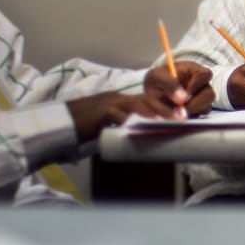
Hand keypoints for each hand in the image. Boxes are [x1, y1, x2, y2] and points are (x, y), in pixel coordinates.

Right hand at [66, 91, 183, 142]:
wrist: (62, 121)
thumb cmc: (88, 126)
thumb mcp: (111, 126)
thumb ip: (126, 130)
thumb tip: (145, 144)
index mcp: (124, 102)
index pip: (149, 101)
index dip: (166, 108)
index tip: (182, 116)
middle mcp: (119, 99)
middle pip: (147, 100)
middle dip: (166, 108)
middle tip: (182, 119)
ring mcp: (110, 103)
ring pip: (136, 104)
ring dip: (152, 112)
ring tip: (166, 121)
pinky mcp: (100, 112)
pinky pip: (116, 114)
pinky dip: (127, 119)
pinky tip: (136, 125)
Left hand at [144, 61, 214, 117]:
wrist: (152, 93)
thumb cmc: (156, 80)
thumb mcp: (156, 77)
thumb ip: (169, 84)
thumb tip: (182, 99)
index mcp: (193, 71)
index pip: (206, 74)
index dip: (197, 84)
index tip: (185, 94)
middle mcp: (200, 86)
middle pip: (210, 95)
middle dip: (195, 104)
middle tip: (180, 109)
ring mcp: (200, 100)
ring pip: (205, 109)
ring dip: (189, 113)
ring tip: (171, 112)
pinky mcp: (195, 112)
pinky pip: (196, 118)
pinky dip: (184, 119)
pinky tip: (171, 115)